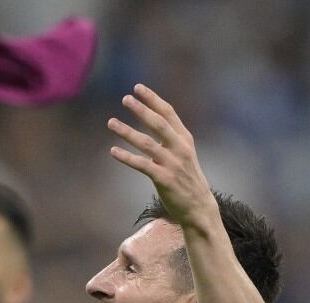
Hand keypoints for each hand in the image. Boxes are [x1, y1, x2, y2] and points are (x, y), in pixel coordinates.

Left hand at [107, 84, 217, 229]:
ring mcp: (172, 164)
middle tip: (125, 99)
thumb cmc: (186, 178)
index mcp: (184, 139)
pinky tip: (113, 151)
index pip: (168, 113)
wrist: (198, 206)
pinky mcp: (164, 179)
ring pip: (147, 143)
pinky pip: (142, 165)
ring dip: (127, 131)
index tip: (138, 87)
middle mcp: (180, 148)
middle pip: (158, 123)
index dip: (153, 99)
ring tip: (111, 122)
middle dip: (141, 109)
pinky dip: (126, 157)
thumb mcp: (183, 153)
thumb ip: (170, 138)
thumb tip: (153, 120)